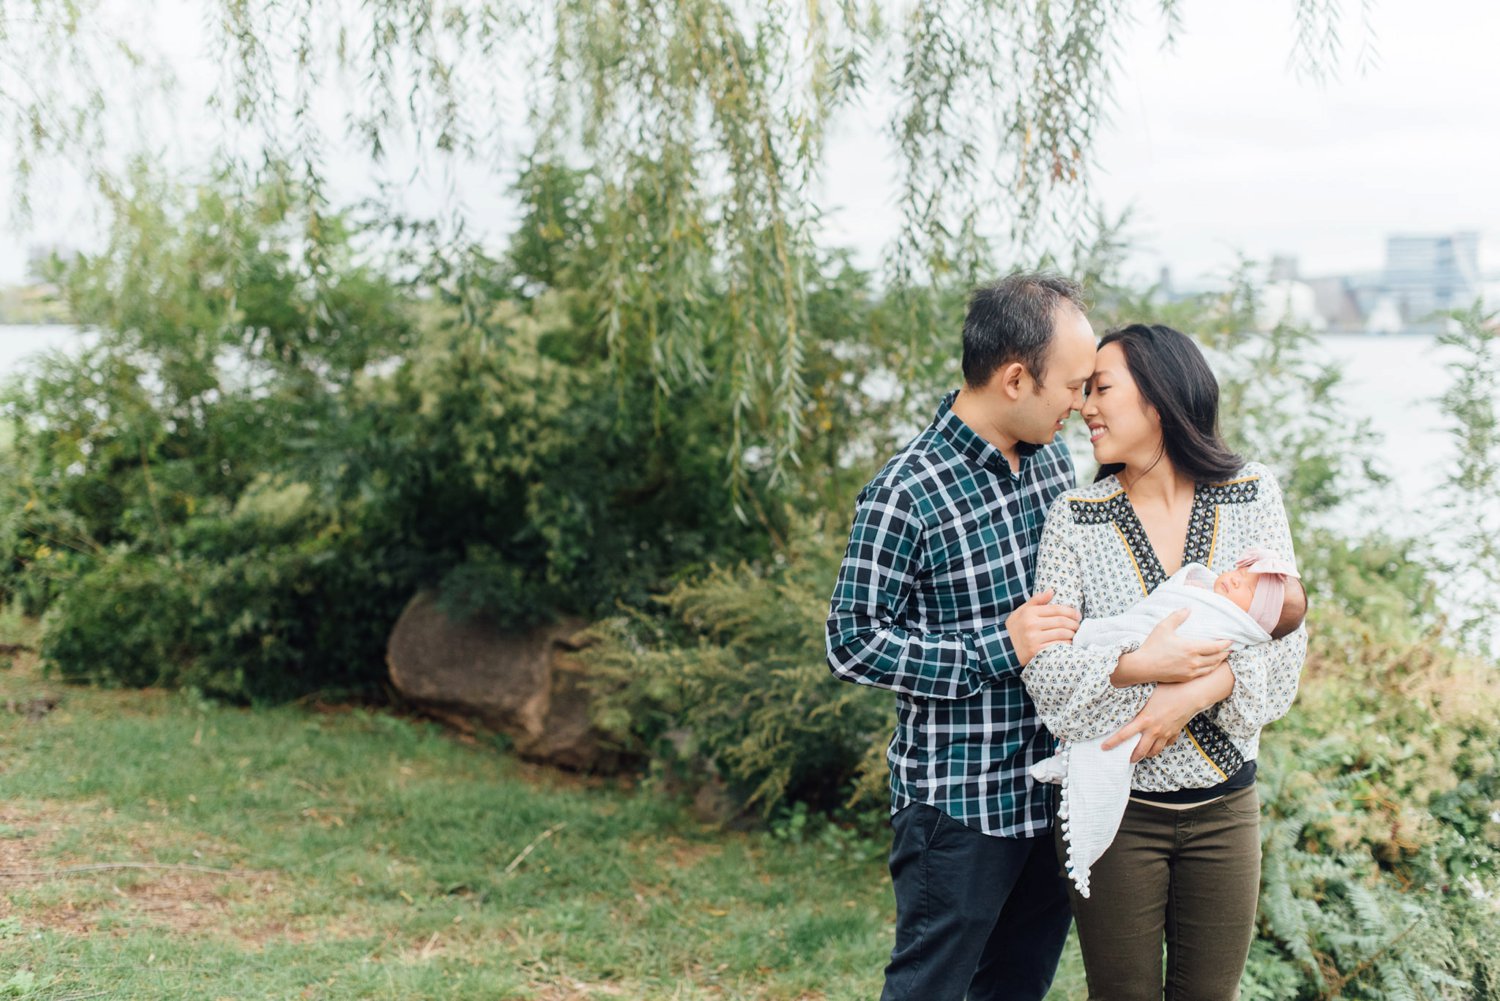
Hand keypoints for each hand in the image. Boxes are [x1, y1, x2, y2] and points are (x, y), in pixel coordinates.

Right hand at [1005, 589, 1079, 665]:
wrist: (1002, 648)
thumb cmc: (1014, 628)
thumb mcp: (1020, 611)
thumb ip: (1036, 601)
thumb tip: (1051, 591)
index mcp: (1029, 613)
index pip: (1056, 609)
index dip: (1070, 611)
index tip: (1078, 615)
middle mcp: (1031, 625)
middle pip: (1061, 621)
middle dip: (1074, 623)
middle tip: (1078, 625)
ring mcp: (1034, 639)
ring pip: (1061, 634)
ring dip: (1072, 634)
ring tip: (1075, 634)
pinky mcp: (1036, 651)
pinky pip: (1057, 646)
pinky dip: (1066, 644)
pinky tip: (1068, 643)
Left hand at [1102, 682, 1206, 761]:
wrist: (1191, 694)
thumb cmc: (1168, 689)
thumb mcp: (1148, 694)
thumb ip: (1136, 701)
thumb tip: (1123, 698)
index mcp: (1144, 720)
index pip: (1124, 734)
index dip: (1112, 742)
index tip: (1104, 748)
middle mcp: (1154, 730)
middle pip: (1140, 750)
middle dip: (1133, 757)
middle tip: (1127, 759)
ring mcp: (1166, 733)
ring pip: (1155, 750)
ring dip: (1147, 754)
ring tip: (1142, 754)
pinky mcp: (1175, 732)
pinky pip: (1167, 744)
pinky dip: (1161, 746)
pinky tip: (1158, 744)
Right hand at [1112, 609, 1229, 686]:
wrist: (1143, 666)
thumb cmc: (1152, 646)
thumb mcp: (1163, 627)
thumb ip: (1177, 617)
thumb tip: (1188, 608)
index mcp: (1191, 648)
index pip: (1215, 647)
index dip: (1225, 644)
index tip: (1231, 641)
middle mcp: (1194, 661)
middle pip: (1216, 658)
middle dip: (1225, 653)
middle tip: (1230, 648)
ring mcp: (1190, 671)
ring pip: (1211, 667)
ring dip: (1219, 661)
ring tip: (1223, 657)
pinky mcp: (1186, 678)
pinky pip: (1203, 674)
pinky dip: (1210, 669)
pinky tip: (1209, 666)